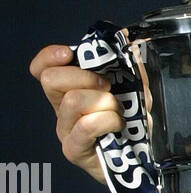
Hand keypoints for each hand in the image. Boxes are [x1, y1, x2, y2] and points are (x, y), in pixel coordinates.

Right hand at [29, 43, 123, 184]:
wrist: (145, 157)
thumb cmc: (134, 122)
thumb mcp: (135, 85)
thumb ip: (129, 60)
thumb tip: (126, 34)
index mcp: (71, 89)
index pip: (42, 68)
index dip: (50, 56)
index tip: (68, 53)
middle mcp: (62, 109)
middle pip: (51, 80)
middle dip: (84, 77)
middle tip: (108, 87)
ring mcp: (66, 130)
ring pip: (73, 101)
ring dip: (105, 102)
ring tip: (120, 112)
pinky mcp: (74, 150)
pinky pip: (86, 125)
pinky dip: (107, 120)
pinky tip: (118, 125)